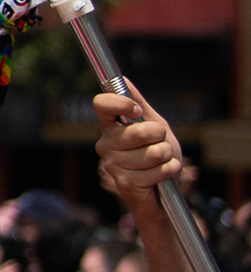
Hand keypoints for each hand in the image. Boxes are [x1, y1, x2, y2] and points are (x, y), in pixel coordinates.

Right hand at [93, 91, 186, 206]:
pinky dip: (168, 171)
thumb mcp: (154, 126)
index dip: (121, 103)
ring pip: (152, 153)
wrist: (163, 191)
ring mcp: (113, 165)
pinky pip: (157, 170)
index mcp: (110, 128)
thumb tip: (123, 80)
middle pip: (139, 131)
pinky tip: (162, 175)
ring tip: (160, 162)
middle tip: (158, 144)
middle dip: (160, 137)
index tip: (136, 111)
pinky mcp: (125, 183)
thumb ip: (140, 104)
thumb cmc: (158, 157)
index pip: (102, 105)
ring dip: (166, 157)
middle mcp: (106, 145)